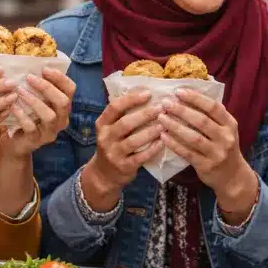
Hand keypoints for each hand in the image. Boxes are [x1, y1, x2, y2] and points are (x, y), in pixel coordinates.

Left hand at [0, 68, 76, 158]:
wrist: (16, 143)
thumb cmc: (26, 116)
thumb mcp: (35, 100)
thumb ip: (38, 86)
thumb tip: (32, 63)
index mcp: (63, 107)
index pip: (70, 89)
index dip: (60, 77)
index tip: (44, 68)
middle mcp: (61, 119)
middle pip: (63, 101)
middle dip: (47, 87)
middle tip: (30, 78)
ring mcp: (50, 131)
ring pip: (49, 115)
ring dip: (34, 100)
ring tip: (20, 91)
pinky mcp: (36, 140)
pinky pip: (31, 127)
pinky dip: (21, 115)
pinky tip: (12, 106)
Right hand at [81, 91, 163, 211]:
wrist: (104, 174)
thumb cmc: (113, 144)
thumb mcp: (110, 128)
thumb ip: (122, 114)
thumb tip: (146, 93)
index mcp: (102, 124)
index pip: (114, 107)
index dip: (131, 99)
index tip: (148, 93)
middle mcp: (105, 137)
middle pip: (126, 123)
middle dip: (145, 114)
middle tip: (161, 108)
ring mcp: (114, 153)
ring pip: (134, 141)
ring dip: (151, 131)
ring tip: (165, 124)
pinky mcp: (124, 166)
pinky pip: (141, 157)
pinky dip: (153, 148)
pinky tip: (163, 141)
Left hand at [158, 89, 256, 212]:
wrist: (232, 176)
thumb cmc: (223, 146)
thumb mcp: (225, 129)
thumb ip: (212, 114)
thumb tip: (188, 93)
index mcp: (230, 124)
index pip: (213, 107)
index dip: (195, 98)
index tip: (178, 91)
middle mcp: (226, 138)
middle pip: (202, 121)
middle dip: (181, 110)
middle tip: (165, 103)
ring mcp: (217, 153)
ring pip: (193, 137)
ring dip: (175, 126)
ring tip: (161, 117)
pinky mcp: (206, 166)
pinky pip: (187, 153)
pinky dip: (174, 144)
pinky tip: (163, 136)